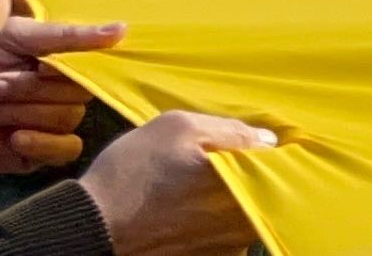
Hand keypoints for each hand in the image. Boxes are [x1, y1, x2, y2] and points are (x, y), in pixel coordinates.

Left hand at [0, 12, 123, 174]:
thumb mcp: (20, 36)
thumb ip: (71, 37)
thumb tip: (122, 29)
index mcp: (61, 65)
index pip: (88, 71)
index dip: (63, 72)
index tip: (37, 64)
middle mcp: (60, 94)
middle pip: (75, 99)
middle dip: (30, 91)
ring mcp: (48, 124)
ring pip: (66, 121)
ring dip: (23, 112)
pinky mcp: (34, 152)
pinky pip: (63, 151)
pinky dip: (43, 143)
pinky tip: (16, 136)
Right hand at [80, 111, 277, 255]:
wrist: (90, 228)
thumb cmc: (132, 175)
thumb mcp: (178, 129)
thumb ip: (230, 130)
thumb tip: (267, 139)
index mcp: (242, 184)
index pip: (281, 163)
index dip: (271, 149)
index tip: (261, 141)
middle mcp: (243, 222)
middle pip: (267, 190)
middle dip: (252, 173)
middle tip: (220, 163)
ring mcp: (228, 246)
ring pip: (247, 212)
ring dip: (233, 197)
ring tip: (196, 187)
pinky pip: (227, 234)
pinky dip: (215, 220)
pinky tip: (188, 209)